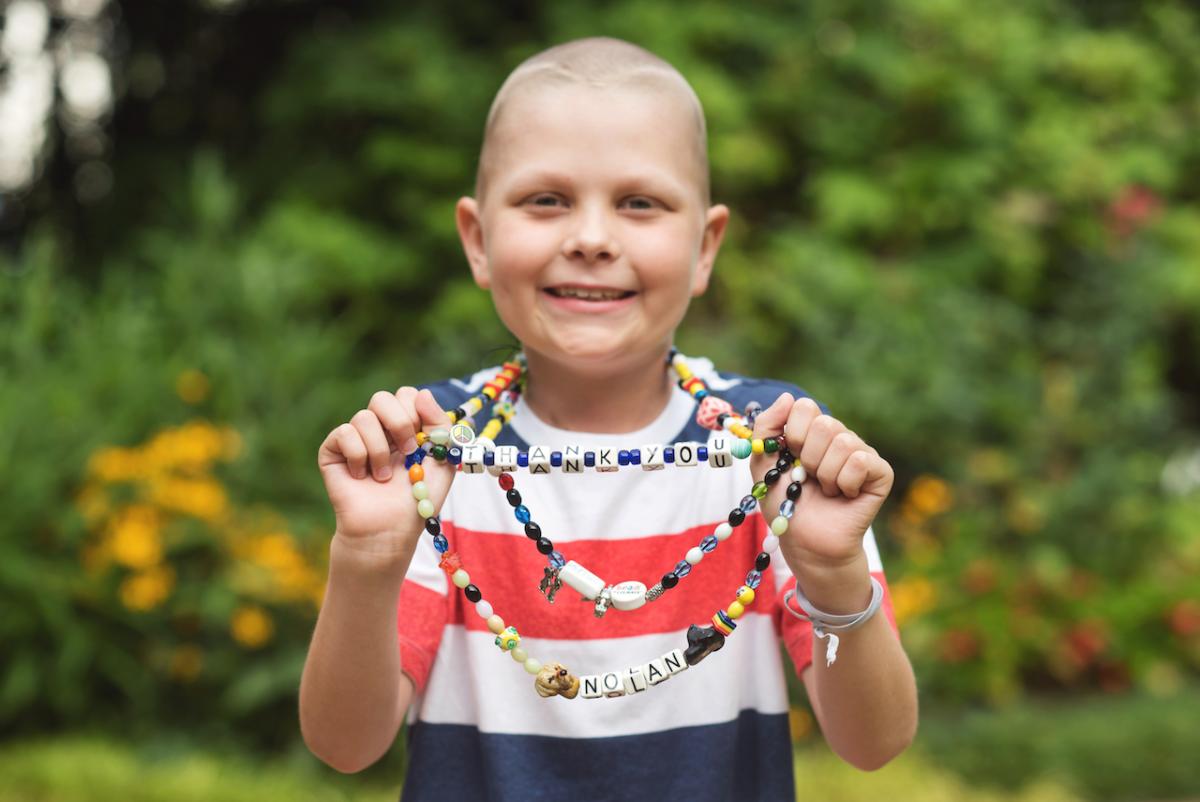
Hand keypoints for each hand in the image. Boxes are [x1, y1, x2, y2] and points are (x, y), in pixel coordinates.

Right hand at [317, 388, 455, 553]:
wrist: (390, 528)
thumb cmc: (417, 499)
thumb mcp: (443, 460)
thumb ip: (440, 425)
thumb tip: (424, 393)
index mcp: (405, 427)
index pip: (407, 395)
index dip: (417, 412)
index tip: (424, 439)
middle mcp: (379, 429)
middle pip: (383, 397)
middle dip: (400, 423)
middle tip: (408, 452)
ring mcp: (355, 438)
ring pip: (364, 417)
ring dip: (380, 450)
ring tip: (383, 475)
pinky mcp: (333, 451)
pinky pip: (344, 433)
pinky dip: (359, 456)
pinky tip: (361, 476)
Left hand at [750, 393, 893, 603]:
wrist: (805, 542)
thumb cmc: (785, 506)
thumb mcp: (763, 465)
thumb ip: (766, 428)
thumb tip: (788, 397)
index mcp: (812, 432)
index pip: (805, 407)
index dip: (792, 433)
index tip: (789, 457)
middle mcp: (839, 437)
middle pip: (825, 423)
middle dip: (808, 457)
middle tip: (808, 479)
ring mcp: (862, 453)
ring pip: (843, 443)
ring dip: (825, 474)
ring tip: (826, 490)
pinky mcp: (880, 473)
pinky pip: (861, 461)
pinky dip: (845, 482)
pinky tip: (844, 495)